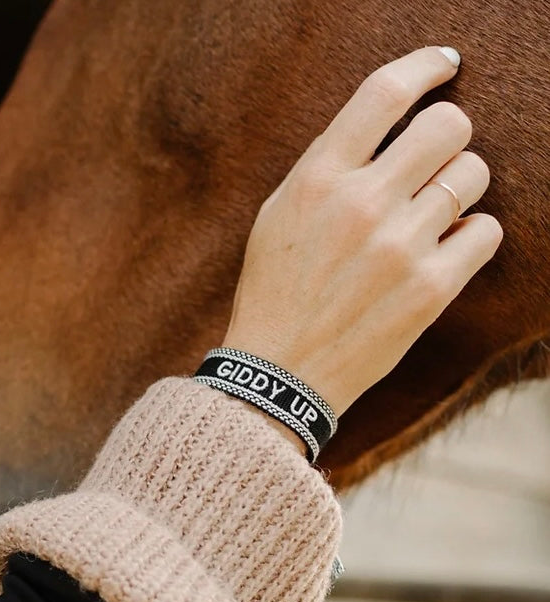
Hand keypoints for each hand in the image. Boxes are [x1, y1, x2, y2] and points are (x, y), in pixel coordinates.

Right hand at [222, 46, 501, 418]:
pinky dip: (471, 236)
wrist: (278, 374)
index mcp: (317, 180)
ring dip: (460, 186)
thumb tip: (388, 127)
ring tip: (433, 216)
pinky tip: (441, 253)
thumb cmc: (274, 292)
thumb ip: (329, 167)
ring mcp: (399, 247)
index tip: (445, 67)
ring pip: (473, 174)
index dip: (426, 67)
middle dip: (449, 135)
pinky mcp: (430, 289)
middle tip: (434, 160)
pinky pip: (487, 231)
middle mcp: (360, 205)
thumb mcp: (278, 216)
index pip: (386, 93)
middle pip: (448, 125)